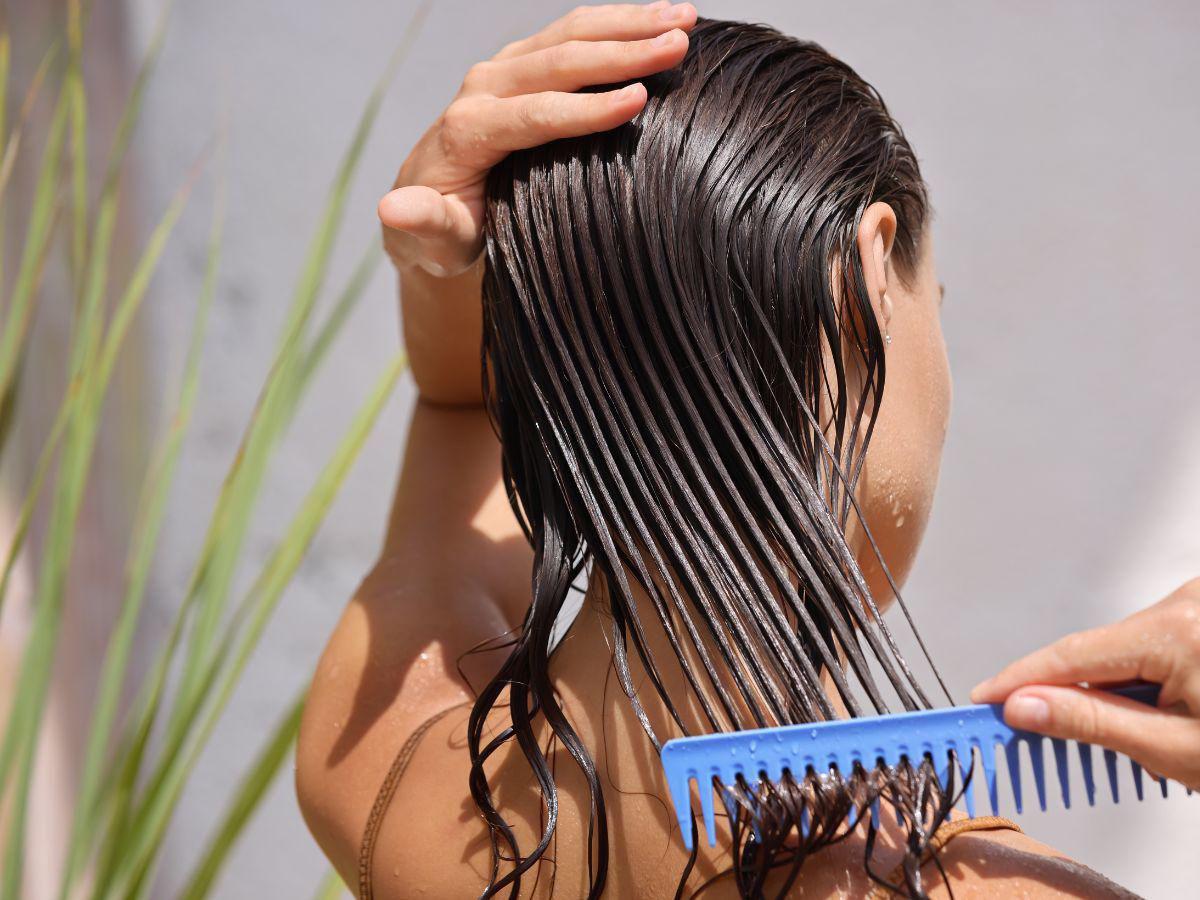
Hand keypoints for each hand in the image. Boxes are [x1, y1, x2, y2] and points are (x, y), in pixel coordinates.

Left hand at [377, 1, 696, 277]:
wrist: (430, 207)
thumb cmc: (442, 235)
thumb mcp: (429, 241)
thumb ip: (420, 225)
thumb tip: (393, 210)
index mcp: (468, 131)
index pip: (535, 114)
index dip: (587, 107)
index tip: (639, 101)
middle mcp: (483, 89)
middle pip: (559, 61)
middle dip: (622, 52)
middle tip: (678, 45)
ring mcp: (503, 71)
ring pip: (570, 35)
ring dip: (629, 24)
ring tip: (686, 20)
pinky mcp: (521, 66)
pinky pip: (572, 34)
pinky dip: (618, 23)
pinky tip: (663, 18)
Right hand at [971, 579, 1199, 789]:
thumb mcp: (1174, 747)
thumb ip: (1093, 721)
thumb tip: (1025, 706)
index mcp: (1176, 630)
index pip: (1071, 655)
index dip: (1020, 681)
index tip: (984, 701)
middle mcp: (1185, 605)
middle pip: (1096, 654)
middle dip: (1074, 699)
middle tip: (1031, 733)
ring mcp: (1194, 610)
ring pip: (1120, 654)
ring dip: (1112, 698)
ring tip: (1135, 747)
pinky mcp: (1198, 621)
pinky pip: (1147, 651)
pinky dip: (1139, 686)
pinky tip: (1155, 721)